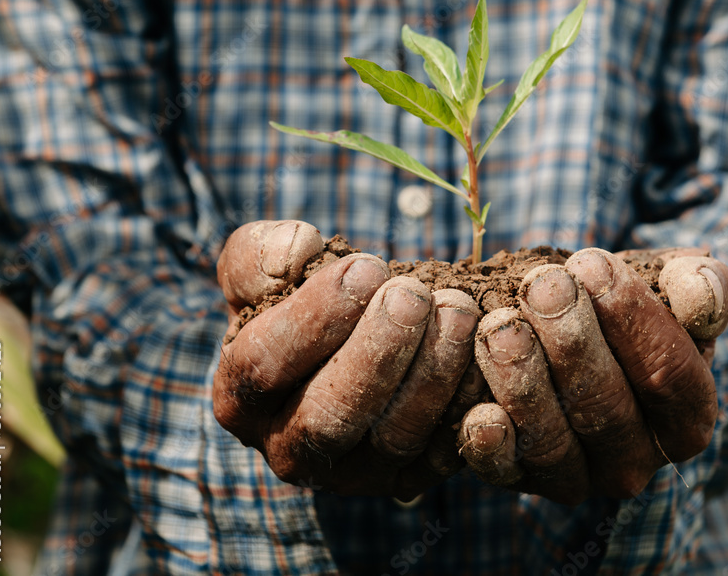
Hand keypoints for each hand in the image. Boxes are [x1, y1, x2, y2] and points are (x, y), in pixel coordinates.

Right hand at [212, 221, 484, 498]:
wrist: (348, 342)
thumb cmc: (300, 301)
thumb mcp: (263, 271)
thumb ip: (259, 255)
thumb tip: (296, 249)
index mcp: (241, 397)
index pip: (263, 366)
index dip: (314, 316)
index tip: (366, 267)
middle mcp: (290, 449)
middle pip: (328, 417)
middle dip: (376, 352)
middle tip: (414, 295)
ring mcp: (352, 473)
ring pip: (394, 438)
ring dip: (432, 373)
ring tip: (459, 310)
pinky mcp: (408, 479)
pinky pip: (443, 453)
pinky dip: (469, 405)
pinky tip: (486, 353)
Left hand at [457, 247, 727, 503]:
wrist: (558, 322)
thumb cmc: (618, 300)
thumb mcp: (665, 283)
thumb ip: (698, 285)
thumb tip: (705, 302)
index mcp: (686, 417)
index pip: (671, 377)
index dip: (633, 320)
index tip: (592, 263)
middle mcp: (634, 461)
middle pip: (608, 410)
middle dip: (572, 342)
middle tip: (541, 286)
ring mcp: (576, 476)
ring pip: (554, 443)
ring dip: (524, 382)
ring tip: (499, 326)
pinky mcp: (518, 478)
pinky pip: (505, 474)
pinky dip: (491, 448)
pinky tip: (478, 414)